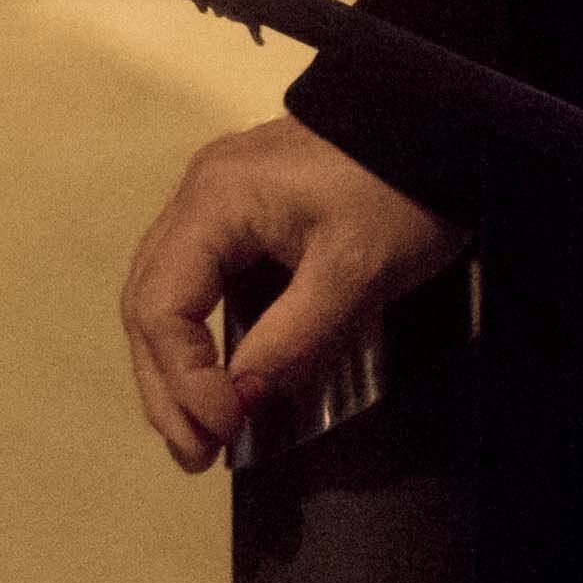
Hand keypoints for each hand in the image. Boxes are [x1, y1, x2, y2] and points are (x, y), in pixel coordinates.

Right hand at [121, 115, 465, 469]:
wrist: (435, 126)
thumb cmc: (397, 195)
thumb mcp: (354, 274)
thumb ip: (293, 339)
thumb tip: (242, 404)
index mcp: (211, 204)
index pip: (163, 303)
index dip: (185, 376)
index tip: (227, 430)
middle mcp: (193, 200)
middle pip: (147, 302)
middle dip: (165, 385)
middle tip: (193, 456)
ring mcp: (210, 205)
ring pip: (162, 295)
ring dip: (173, 368)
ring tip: (195, 434)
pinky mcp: (236, 216)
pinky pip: (195, 285)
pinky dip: (196, 340)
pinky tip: (214, 380)